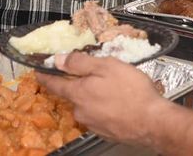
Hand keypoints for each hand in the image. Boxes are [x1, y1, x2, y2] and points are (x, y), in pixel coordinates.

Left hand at [36, 53, 167, 144]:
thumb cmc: (132, 91)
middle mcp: (81, 111)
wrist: (154, 123)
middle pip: (74, 94)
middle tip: (99, 74)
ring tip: (116, 88)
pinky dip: (106, 107)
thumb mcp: (106, 66)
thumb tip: (58, 59)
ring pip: (88, 105)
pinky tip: (120, 102)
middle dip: (81, 83)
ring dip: (95, 96)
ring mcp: (93, 124)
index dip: (45, 75)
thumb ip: (79, 62)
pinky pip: (100, 115)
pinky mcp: (106, 132)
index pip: (54, 84)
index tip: (38, 71)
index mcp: (78, 93)